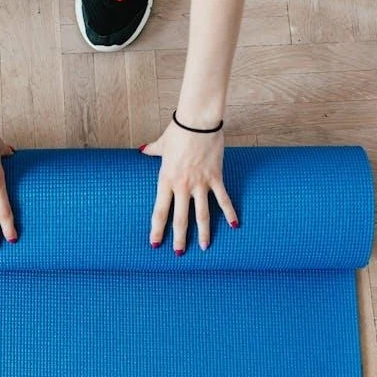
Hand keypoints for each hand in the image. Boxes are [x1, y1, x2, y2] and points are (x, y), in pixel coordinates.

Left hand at [140, 120, 237, 253]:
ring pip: (202, 214)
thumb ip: (152, 151)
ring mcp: (200, 183)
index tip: (155, 243)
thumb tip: (141, 150)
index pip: (159, 211)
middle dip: (179, 238)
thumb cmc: (178, 131)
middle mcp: (182, 186)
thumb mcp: (161, 144)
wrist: (198, 122)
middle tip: (179, 254)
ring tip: (205, 247)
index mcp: (165, 180)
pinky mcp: (216, 178)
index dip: (157, 229)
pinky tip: (234, 226)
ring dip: (204, 233)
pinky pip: (223, 199)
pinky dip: (230, 213)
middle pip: (180, 218)